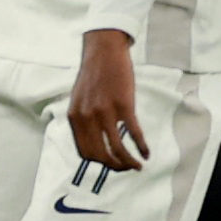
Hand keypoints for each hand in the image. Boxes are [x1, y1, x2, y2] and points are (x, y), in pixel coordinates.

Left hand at [67, 28, 148, 171]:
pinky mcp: (124, 105)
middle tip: (126, 169)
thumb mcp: (78, 99)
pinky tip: (146, 153)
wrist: (103, 51)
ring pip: (117, 149)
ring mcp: (105, 112)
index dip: (98, 163)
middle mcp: (87, 118)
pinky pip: (133, 133)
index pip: (84, 151)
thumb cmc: (93, 75)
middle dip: (114, 167)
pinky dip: (141, 146)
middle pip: (100, 155)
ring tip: (137, 166)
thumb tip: (93, 142)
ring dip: (128, 162)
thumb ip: (83, 119)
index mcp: (74, 117)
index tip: (109, 165)